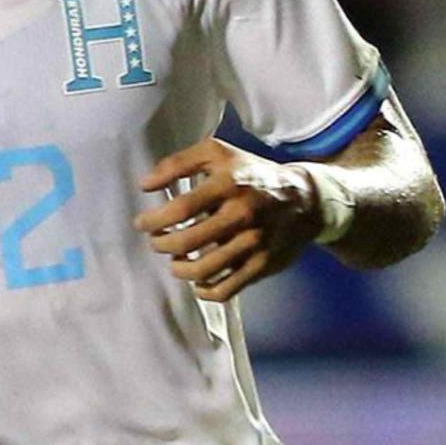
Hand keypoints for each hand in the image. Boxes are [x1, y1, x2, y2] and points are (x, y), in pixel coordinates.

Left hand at [134, 138, 321, 302]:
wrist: (304, 198)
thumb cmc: (251, 173)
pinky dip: (205, 290)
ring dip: (179, 269)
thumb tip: (145, 185)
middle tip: (156, 241)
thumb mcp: (216, 153)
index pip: (181, 208)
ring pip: (204, 269)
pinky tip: (197, 281)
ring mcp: (254, 243)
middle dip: (162, 244)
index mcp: (228, 183)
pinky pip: (227, 289)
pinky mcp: (262, 266)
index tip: (141, 223)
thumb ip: (177, 163)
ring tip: (175, 261)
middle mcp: (242, 214)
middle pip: (189, 241)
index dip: (155, 220)